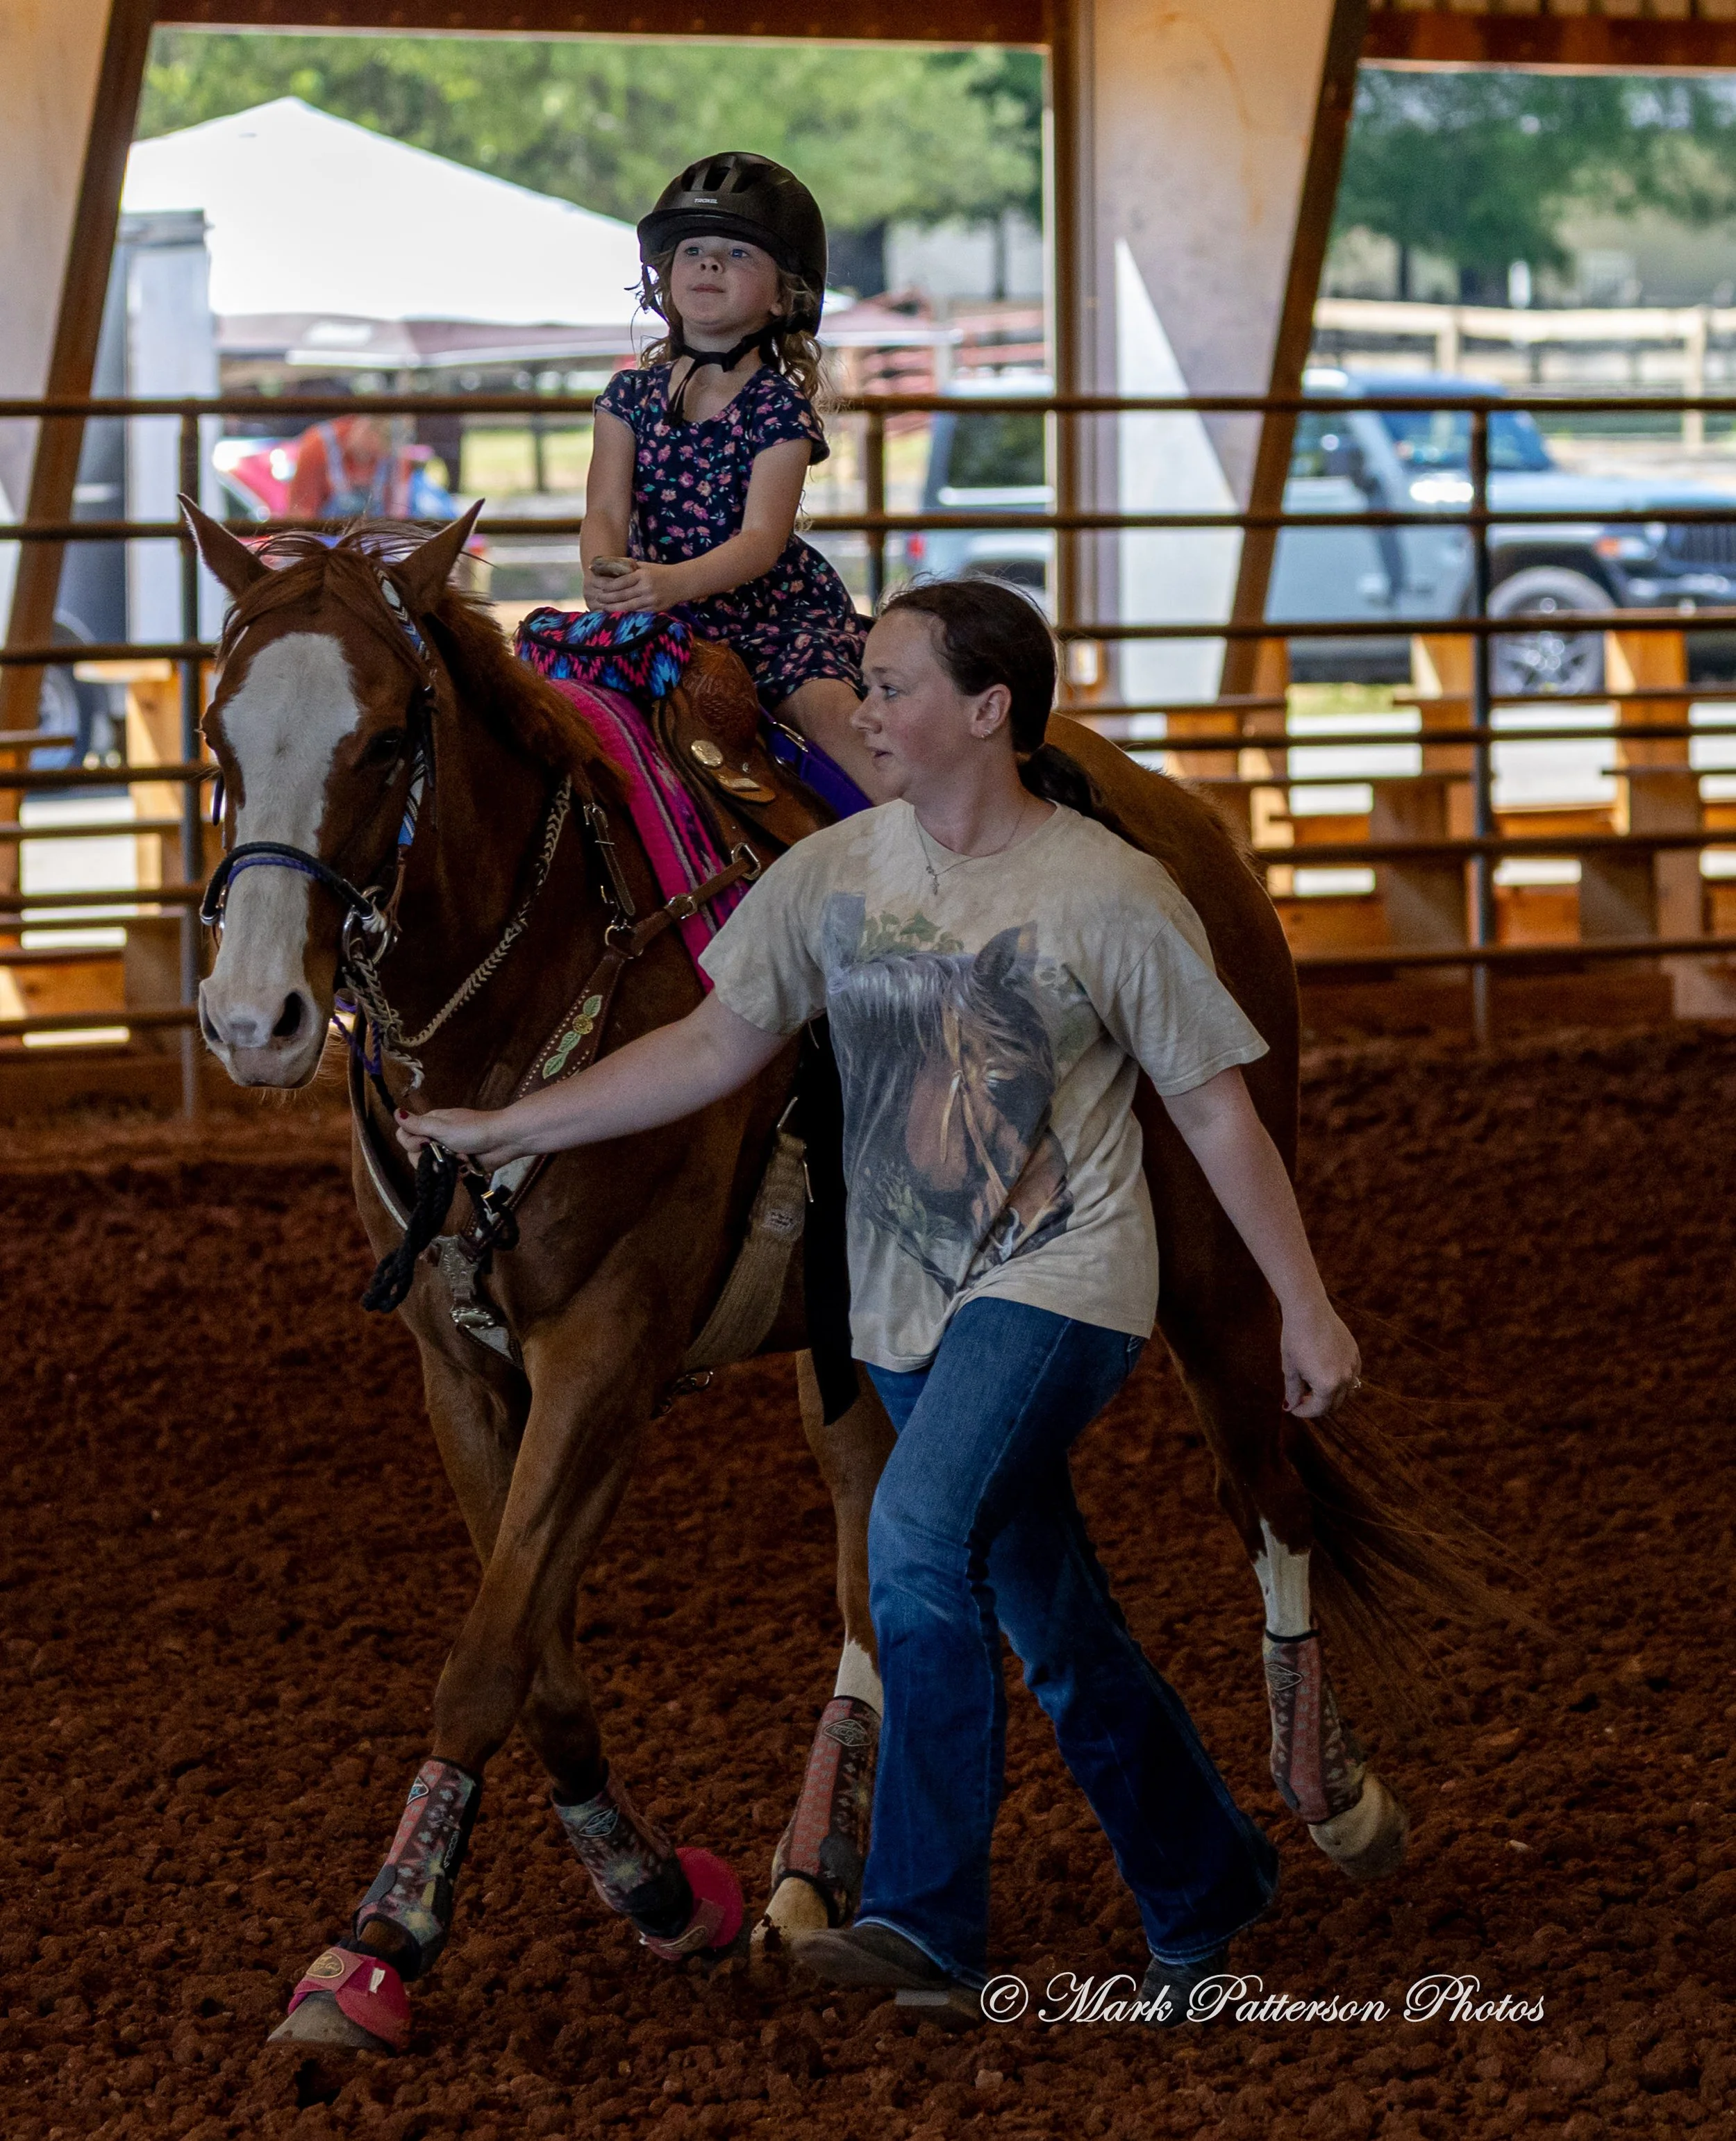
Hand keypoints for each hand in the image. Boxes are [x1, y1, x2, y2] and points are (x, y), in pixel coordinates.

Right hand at [396, 1105, 533, 1174]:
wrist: (503, 1141)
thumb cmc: (473, 1130)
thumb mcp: (442, 1126)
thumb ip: (417, 1124)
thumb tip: (395, 1112)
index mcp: (430, 1123)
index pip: (405, 1135)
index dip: (411, 1142)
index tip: (426, 1142)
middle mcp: (436, 1137)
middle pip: (414, 1154)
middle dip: (428, 1157)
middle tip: (444, 1151)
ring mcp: (446, 1153)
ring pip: (429, 1167)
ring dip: (442, 1165)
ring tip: (458, 1159)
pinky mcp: (458, 1166)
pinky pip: (445, 1175)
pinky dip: (453, 1173)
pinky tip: (463, 1168)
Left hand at [583, 557, 668, 612]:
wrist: (682, 582)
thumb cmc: (661, 573)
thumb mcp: (646, 566)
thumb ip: (630, 568)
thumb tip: (611, 567)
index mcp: (643, 575)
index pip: (621, 582)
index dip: (609, 587)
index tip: (600, 589)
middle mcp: (647, 588)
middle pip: (622, 595)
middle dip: (608, 599)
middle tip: (598, 600)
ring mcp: (651, 600)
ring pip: (628, 607)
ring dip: (614, 609)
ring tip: (604, 609)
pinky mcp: (655, 610)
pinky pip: (638, 613)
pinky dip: (627, 614)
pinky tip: (618, 614)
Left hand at [1280, 1298, 1360, 1417]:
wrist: (1308, 1309)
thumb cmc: (1295, 1338)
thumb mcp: (1290, 1368)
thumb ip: (1293, 1391)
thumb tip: (1291, 1407)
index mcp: (1327, 1385)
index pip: (1318, 1409)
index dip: (1303, 1411)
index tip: (1292, 1407)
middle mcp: (1345, 1378)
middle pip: (1334, 1404)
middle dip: (1316, 1405)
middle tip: (1300, 1398)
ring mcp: (1352, 1365)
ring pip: (1345, 1391)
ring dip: (1329, 1394)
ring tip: (1311, 1384)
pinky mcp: (1355, 1353)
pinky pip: (1351, 1375)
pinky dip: (1339, 1380)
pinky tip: (1324, 1370)